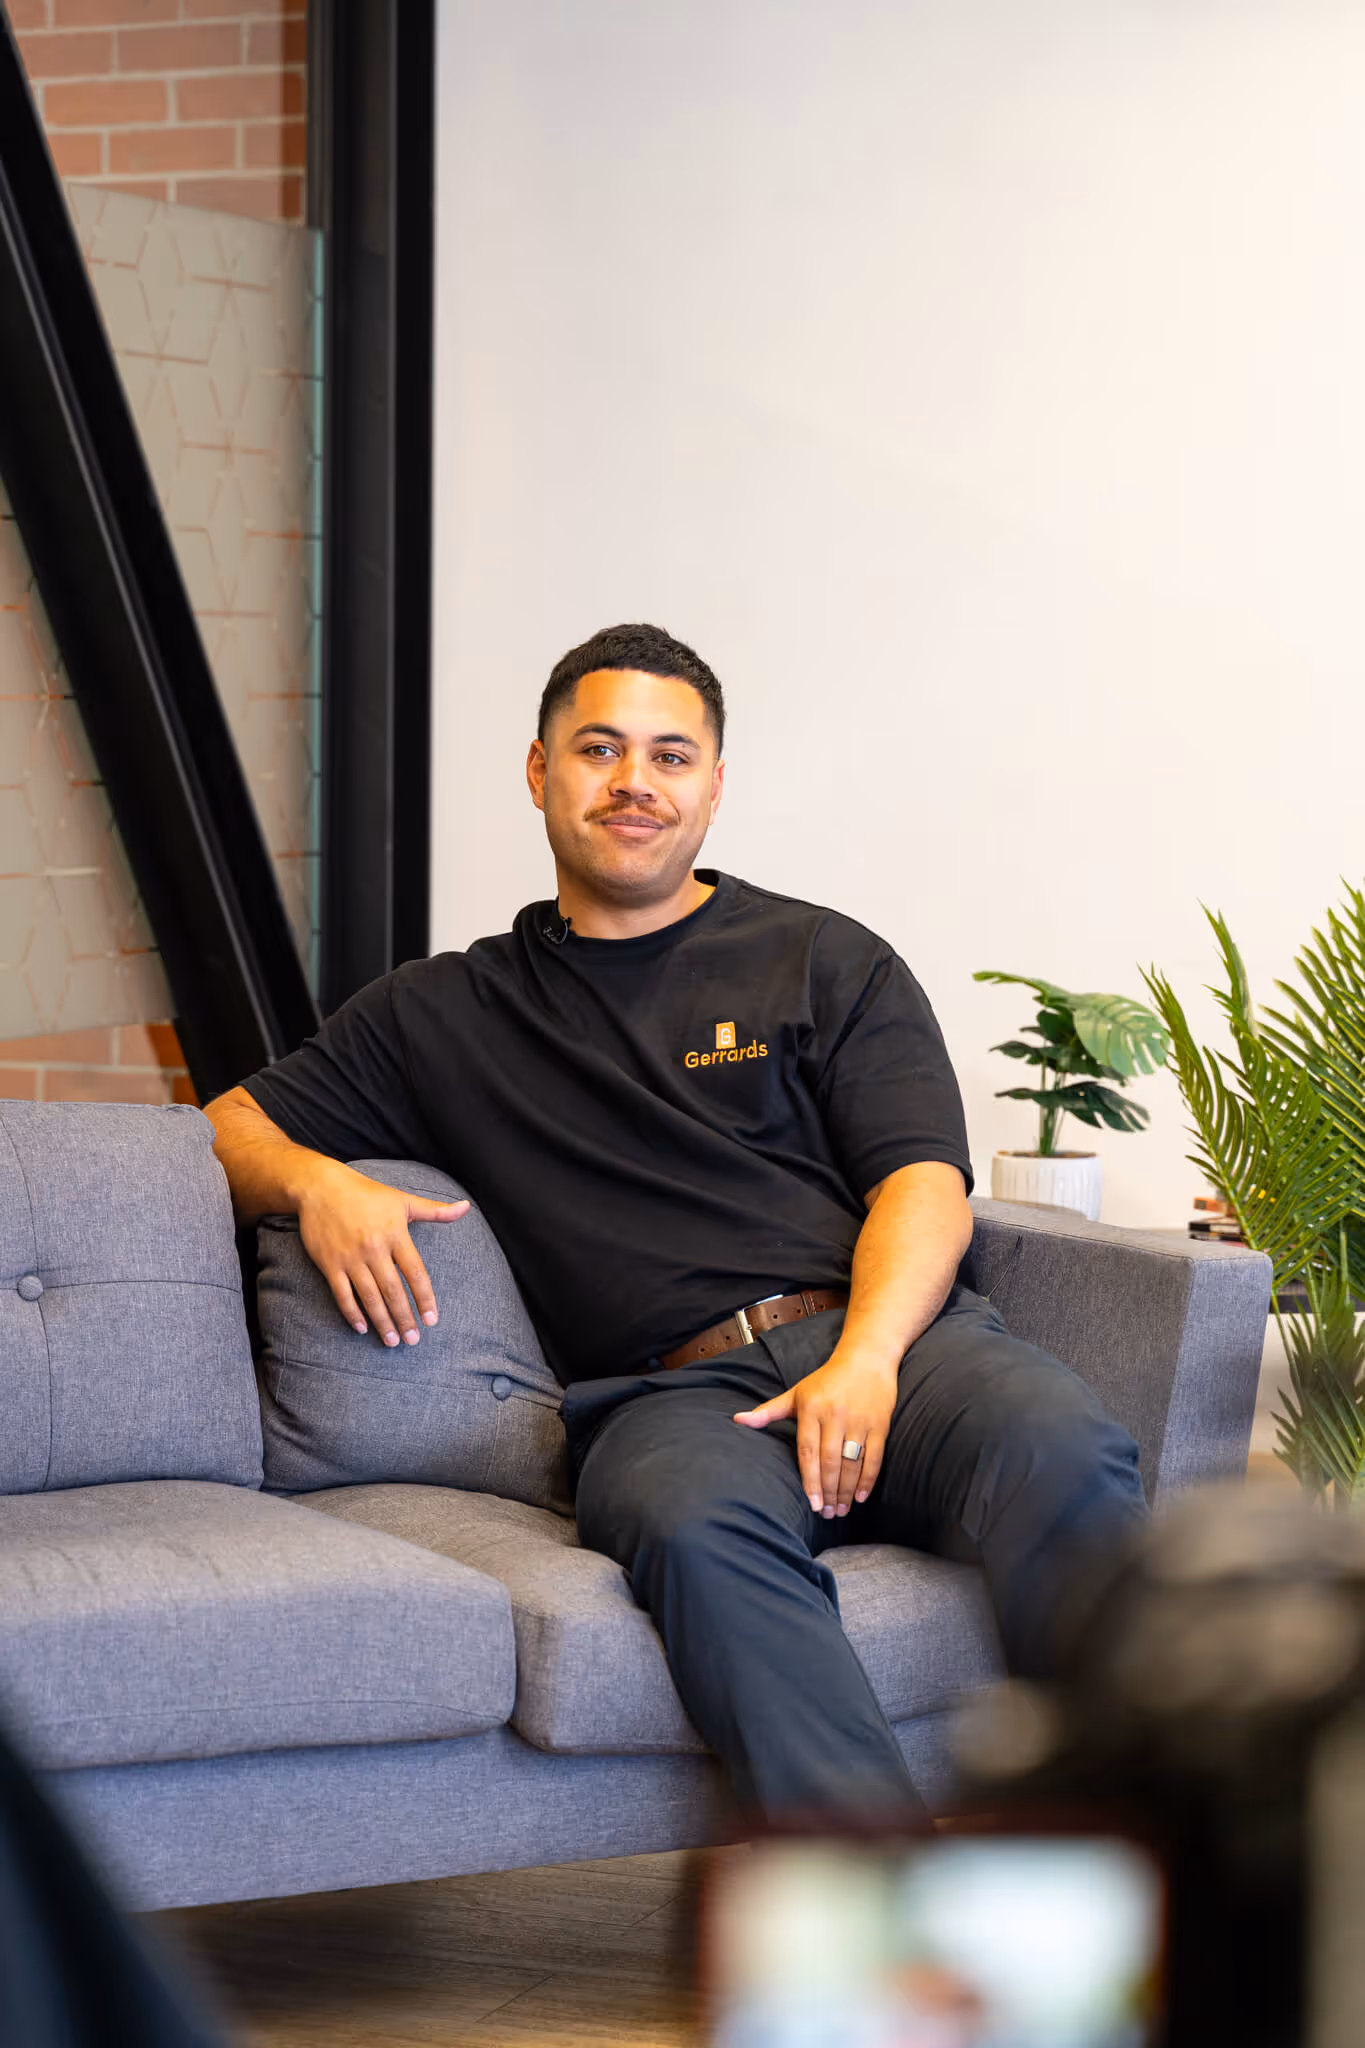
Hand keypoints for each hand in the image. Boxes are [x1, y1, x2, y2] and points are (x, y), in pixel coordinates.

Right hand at [297, 1162, 468, 1346]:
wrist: (321, 1187)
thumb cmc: (366, 1194)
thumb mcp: (403, 1200)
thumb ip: (435, 1211)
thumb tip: (465, 1207)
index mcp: (395, 1234)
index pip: (415, 1273)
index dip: (425, 1298)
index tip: (431, 1320)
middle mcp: (374, 1248)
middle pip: (393, 1290)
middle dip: (405, 1317)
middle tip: (413, 1340)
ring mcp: (350, 1257)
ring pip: (369, 1297)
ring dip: (382, 1321)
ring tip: (392, 1341)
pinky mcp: (329, 1264)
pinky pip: (342, 1294)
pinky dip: (352, 1313)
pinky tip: (362, 1328)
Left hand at [733, 1347, 898, 1517]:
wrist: (867, 1357)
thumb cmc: (827, 1379)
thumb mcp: (796, 1392)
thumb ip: (768, 1411)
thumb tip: (737, 1420)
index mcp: (812, 1409)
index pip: (808, 1452)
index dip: (810, 1481)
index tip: (811, 1504)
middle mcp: (835, 1415)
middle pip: (830, 1462)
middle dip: (828, 1492)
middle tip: (826, 1514)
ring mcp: (860, 1421)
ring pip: (852, 1463)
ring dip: (846, 1491)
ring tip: (840, 1511)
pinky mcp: (880, 1424)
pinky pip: (874, 1458)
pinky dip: (867, 1480)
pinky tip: (859, 1498)